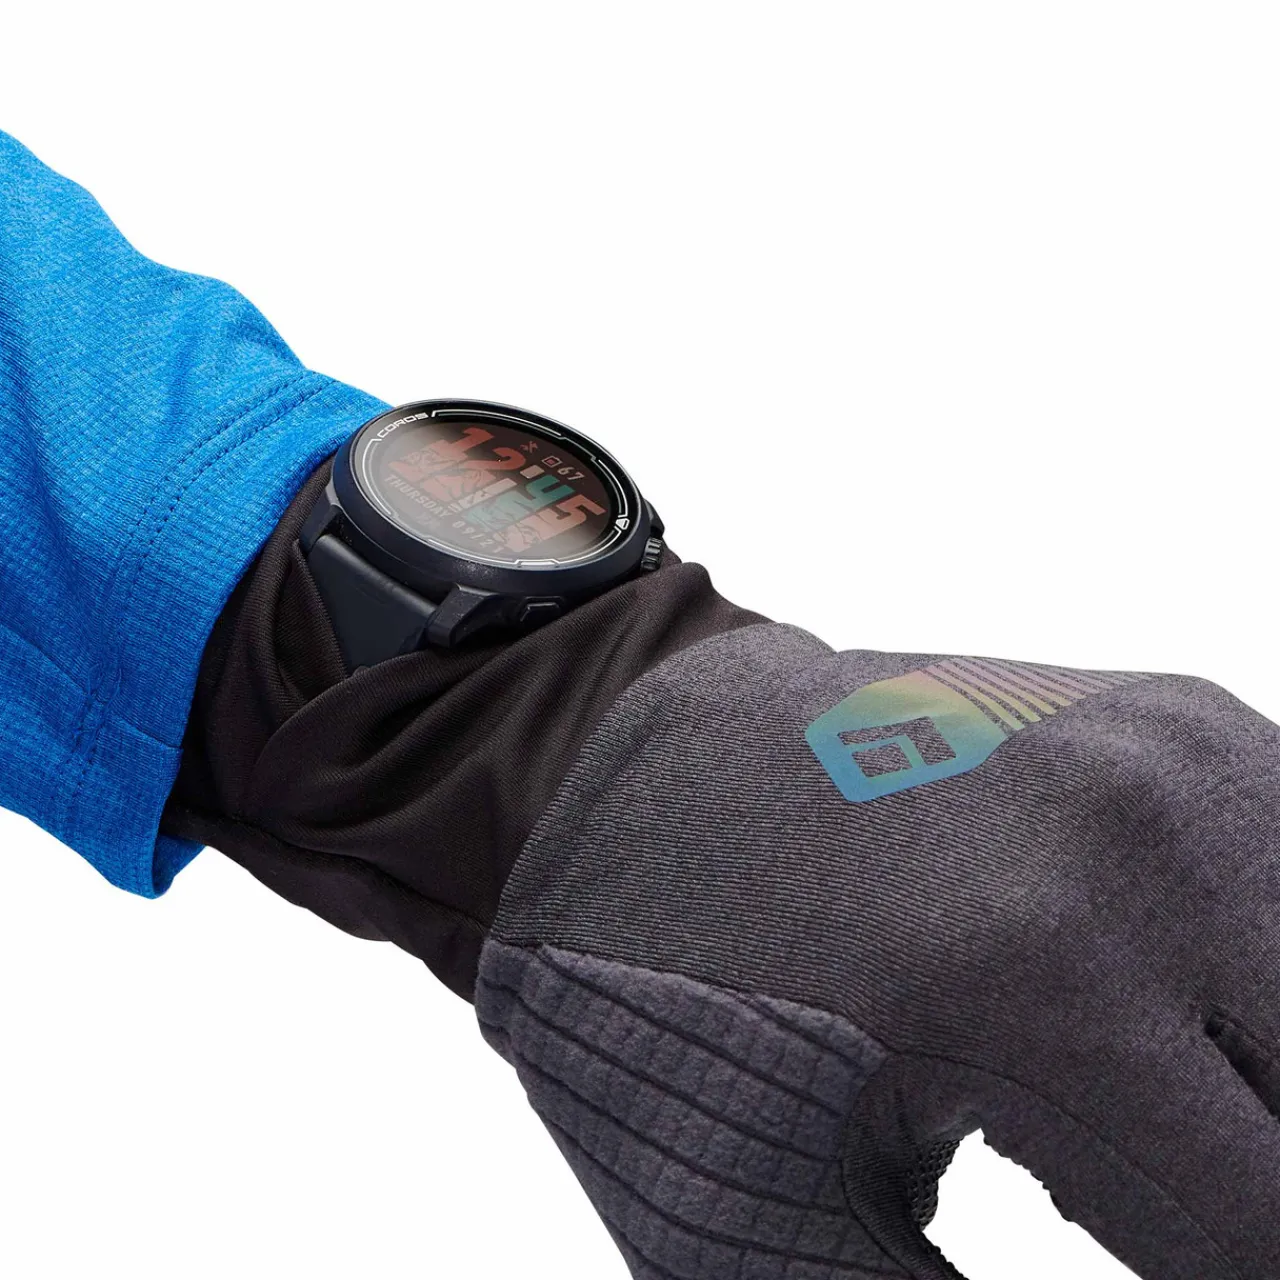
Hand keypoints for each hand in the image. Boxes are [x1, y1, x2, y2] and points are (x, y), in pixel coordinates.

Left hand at [476, 631, 1279, 1278]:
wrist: (643, 771)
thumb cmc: (673, 996)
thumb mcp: (754, 1222)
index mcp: (1035, 990)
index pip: (1266, 1228)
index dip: (1222, 1265)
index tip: (1151, 1241)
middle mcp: (1137, 843)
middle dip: (1250, 1179)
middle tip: (1137, 1185)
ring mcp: (1171, 755)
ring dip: (1266, 1072)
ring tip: (1148, 1106)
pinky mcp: (1178, 717)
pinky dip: (1266, 967)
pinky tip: (1168, 1001)